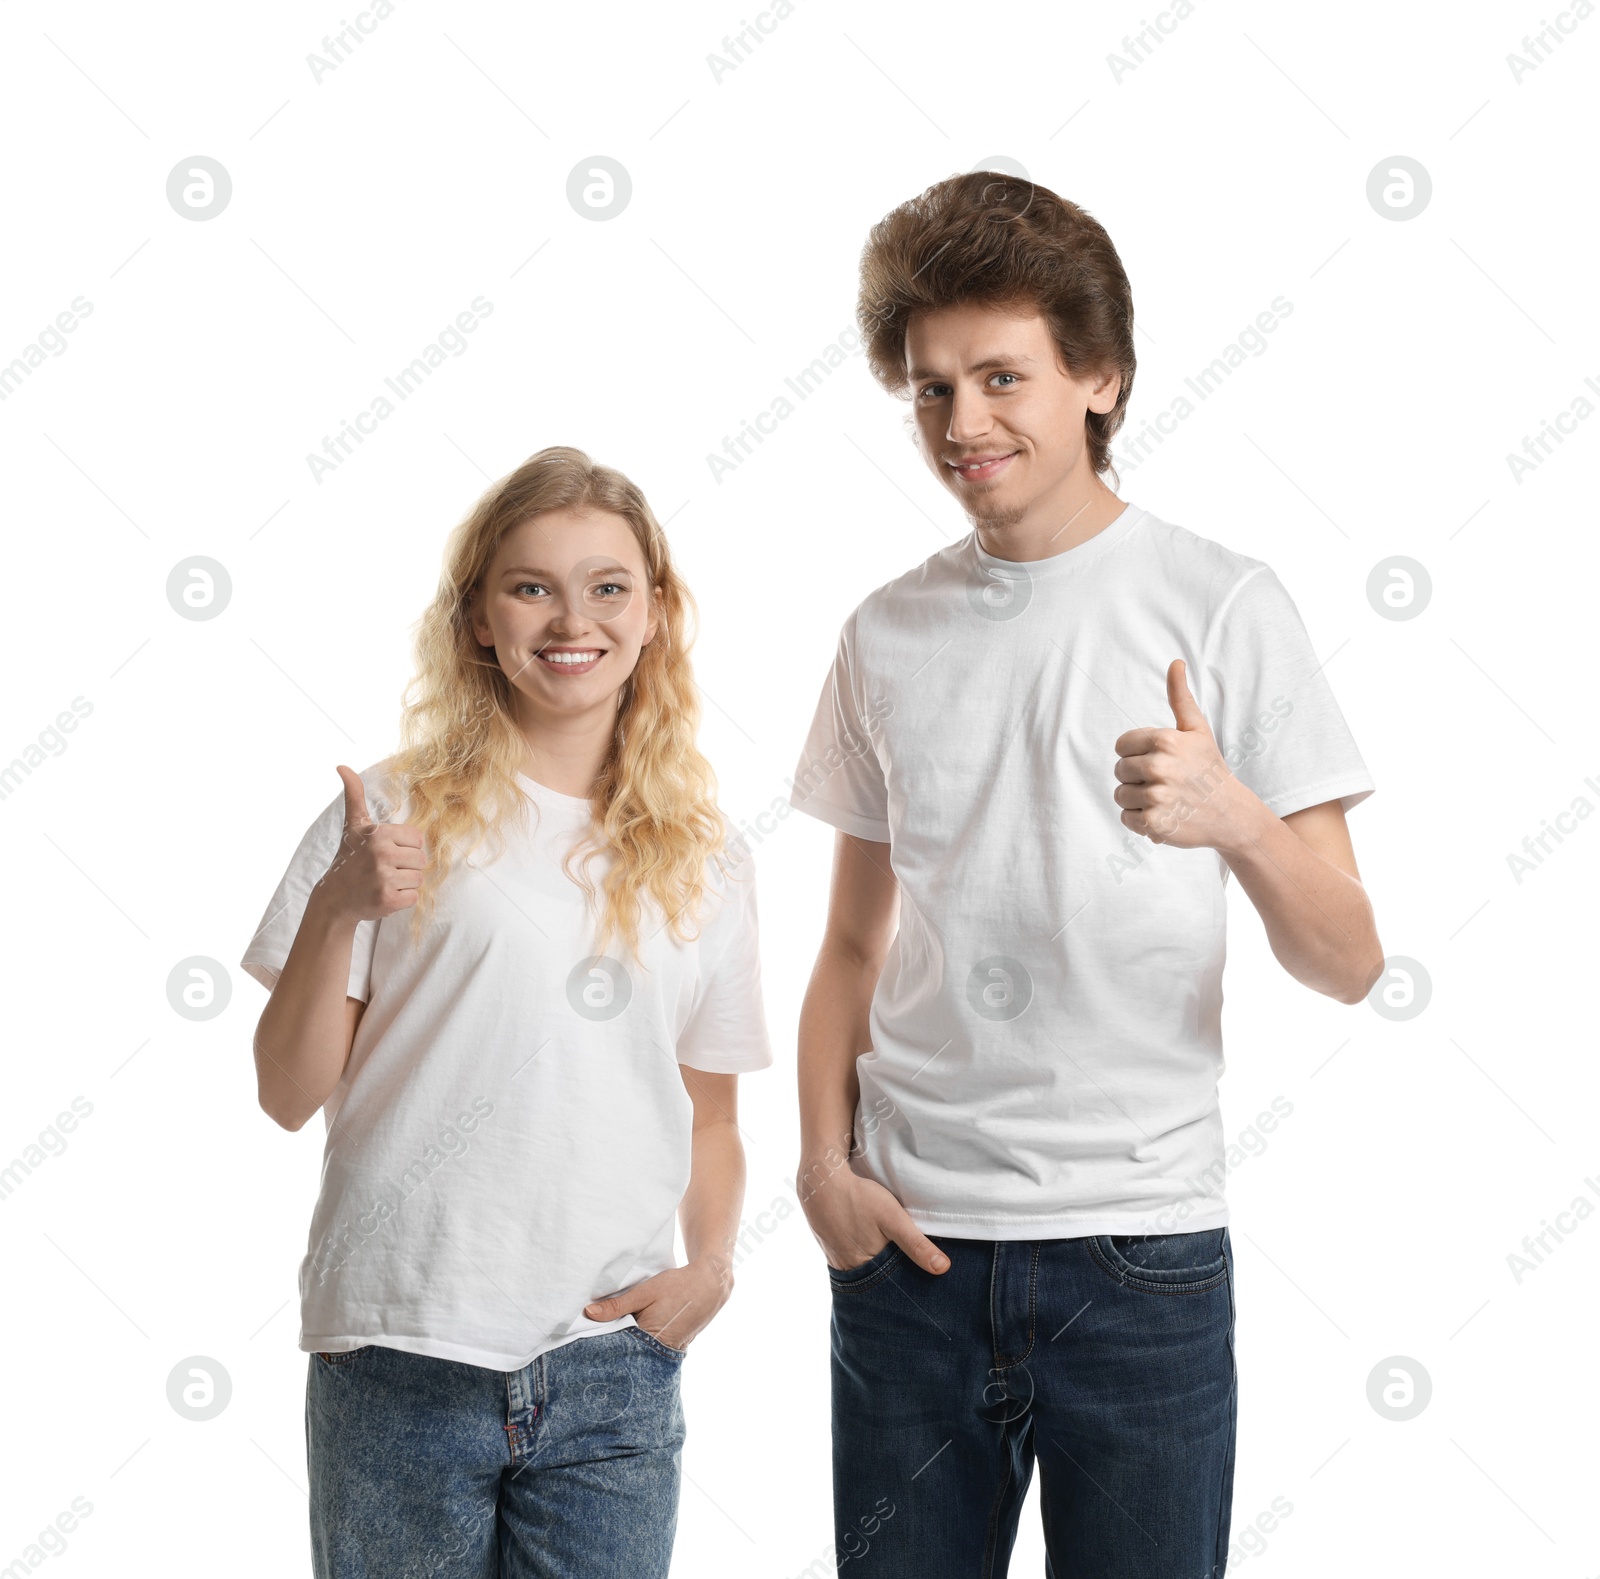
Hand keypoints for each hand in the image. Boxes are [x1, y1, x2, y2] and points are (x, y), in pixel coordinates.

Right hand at [311, 766, 426, 923]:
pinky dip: (402, 900)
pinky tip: (384, 895)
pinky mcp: (388, 900)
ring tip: (383, 882)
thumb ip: (354, 795)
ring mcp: (384, 878)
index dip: (405, 848)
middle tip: (384, 870)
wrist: (334, 898)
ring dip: (404, 883)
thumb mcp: (353, 825)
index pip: (418, 840)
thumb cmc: (349, 858)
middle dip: (406, 866)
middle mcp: (381, 853)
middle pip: (421, 860)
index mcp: (379, 833)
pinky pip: (414, 897)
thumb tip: (342, 766)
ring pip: (419, 879)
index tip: (385, 853)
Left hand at [583, 1256, 731, 1350]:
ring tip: (615, 1333)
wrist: (710, 1284)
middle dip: (614, 1347)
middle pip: (629, 1354)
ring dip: (629, 1344)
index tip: (585, 1340)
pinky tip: (636, 1330)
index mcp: (650, 1341)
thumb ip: (617, 1305)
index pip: (618, 1350)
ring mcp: (669, 1352)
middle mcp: (660, 1352)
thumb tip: (588, 1313)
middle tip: (595, 1339)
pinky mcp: (675, 1347)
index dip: (603, 1344)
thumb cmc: (677, 1287)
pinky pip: (653, 1349)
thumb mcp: (645, 1291)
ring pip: (641, 1352)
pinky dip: (643, 1342)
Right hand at [798, 1155, 948, 1274]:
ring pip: (862, 1269)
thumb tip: (943, 1269)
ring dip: (875, 1267)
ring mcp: (836, 1259)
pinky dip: (860, 1256)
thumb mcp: (893, 1218)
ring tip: (889, 1257)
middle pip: (876, 1280)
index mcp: (866, 1268)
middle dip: (891, 1279)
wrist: (819, 1180)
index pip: (892, 1287)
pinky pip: (848, 1258)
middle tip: (908, 1270)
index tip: (921, 1285)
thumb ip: (916, 1244)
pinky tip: (866, 1243)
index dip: (906, 1285)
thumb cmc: (858, 1197)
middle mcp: (849, 1269)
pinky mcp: (829, 1246)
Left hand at [1113, 660, 1258, 851]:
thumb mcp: (1197, 729)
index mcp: (1164, 740)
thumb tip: (1176, 662)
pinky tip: (1164, 815)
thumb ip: (1180, 697)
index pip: (1121, 746)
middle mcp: (1159, 767)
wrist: (1232, 813)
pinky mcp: (1155, 823)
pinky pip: (1126, 818)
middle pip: (1119, 770)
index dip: (1136, 754)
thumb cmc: (1209, 768)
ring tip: (1165, 799)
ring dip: (1137, 800)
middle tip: (1165, 782)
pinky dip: (1140, 820)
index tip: (1159, 760)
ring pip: (1121, 795)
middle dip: (1136, 777)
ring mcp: (1157, 797)